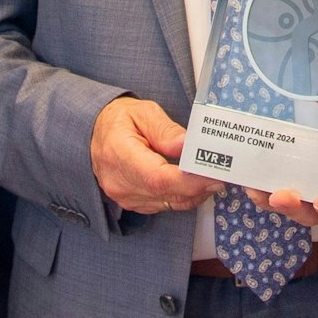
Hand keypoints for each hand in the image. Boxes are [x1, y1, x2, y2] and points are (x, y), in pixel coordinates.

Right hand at [89, 97, 220, 214]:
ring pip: (170, 203)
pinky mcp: (133, 203)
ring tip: (211, 172)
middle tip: (224, 171)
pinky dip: (183, 195)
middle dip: (200, 185)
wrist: (94, 133)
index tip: (215, 174)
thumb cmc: (118, 120)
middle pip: (168, 193)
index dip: (190, 180)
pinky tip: (193, 180)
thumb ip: (166, 130)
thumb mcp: (143, 112)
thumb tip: (188, 145)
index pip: (159, 178)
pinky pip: (165, 205)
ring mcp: (125, 197)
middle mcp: (120, 182)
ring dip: (195, 191)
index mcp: (119, 155)